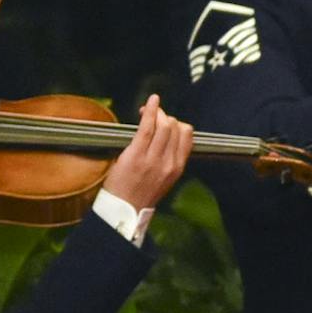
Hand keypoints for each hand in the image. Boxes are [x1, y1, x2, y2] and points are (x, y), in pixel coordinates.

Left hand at [100, 95, 192, 212]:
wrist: (124, 210)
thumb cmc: (140, 194)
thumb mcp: (164, 180)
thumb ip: (169, 160)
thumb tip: (168, 138)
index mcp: (177, 168)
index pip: (187, 136)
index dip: (178, 123)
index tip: (167, 122)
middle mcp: (169, 162)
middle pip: (176, 127)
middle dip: (165, 116)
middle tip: (153, 116)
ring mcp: (154, 159)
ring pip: (164, 125)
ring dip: (157, 113)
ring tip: (147, 110)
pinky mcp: (137, 155)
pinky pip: (147, 127)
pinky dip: (150, 111)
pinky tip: (151, 102)